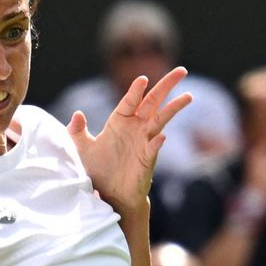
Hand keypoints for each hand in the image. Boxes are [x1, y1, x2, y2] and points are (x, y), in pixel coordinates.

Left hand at [66, 68, 192, 213]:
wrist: (109, 194)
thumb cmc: (98, 169)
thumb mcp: (83, 149)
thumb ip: (78, 131)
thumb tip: (77, 114)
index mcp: (120, 122)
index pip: (130, 101)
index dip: (136, 90)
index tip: (142, 79)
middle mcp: (135, 128)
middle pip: (153, 102)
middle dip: (166, 86)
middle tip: (181, 70)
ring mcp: (143, 142)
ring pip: (161, 120)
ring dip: (173, 108)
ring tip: (188, 96)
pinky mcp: (146, 160)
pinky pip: (152, 148)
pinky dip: (156, 142)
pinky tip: (161, 136)